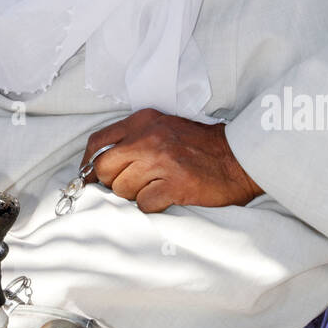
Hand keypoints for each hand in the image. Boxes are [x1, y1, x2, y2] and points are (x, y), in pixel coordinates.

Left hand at [82, 109, 262, 213]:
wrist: (239, 158)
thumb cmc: (200, 147)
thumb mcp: (164, 128)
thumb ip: (134, 139)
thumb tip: (102, 166)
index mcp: (143, 121)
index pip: (98, 142)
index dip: (89, 164)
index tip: (90, 178)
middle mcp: (149, 138)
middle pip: (104, 168)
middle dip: (112, 182)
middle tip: (130, 186)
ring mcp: (162, 162)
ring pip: (122, 189)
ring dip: (134, 195)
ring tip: (156, 188)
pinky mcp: (174, 185)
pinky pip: (143, 204)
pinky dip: (152, 206)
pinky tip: (167, 197)